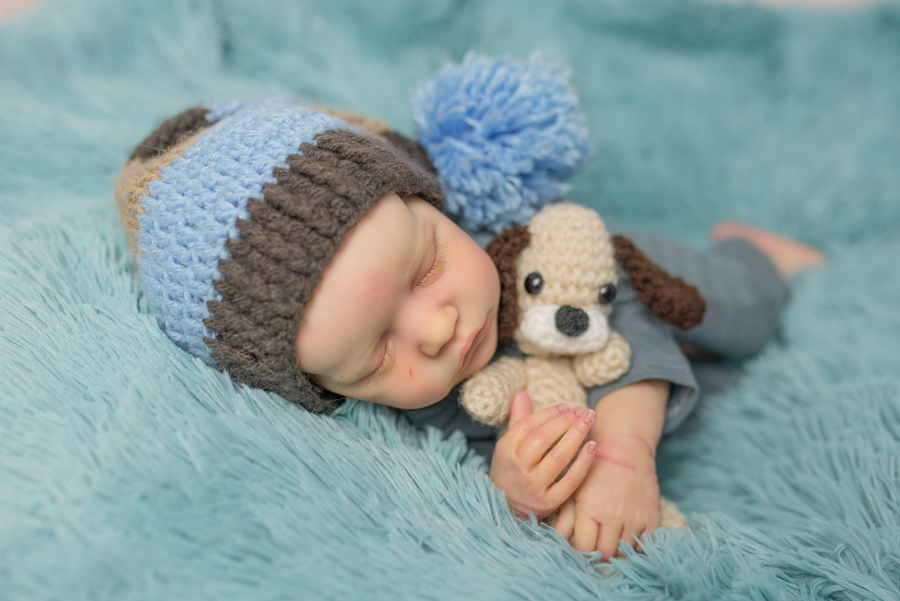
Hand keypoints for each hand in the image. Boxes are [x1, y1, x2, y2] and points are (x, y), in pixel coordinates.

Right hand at [489, 391, 597, 519]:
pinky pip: (570, 481)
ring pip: (558, 457)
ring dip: (576, 435)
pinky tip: (593, 446)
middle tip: (581, 411)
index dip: (548, 414)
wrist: (506, 510)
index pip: (527, 426)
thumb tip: (522, 393)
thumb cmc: (511, 470)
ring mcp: (534, 486)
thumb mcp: (508, 446)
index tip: (566, 406)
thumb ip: (518, 419)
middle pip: (543, 439)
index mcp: (506, 450)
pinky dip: (583, 463)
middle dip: (565, 421)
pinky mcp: (549, 502)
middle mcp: (518, 468)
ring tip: (589, 420)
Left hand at [553, 435, 660, 558]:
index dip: (583, 550)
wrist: (625, 451)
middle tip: (599, 542)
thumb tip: (560, 540)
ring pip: (624, 550)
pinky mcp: (651, 518)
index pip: (585, 547)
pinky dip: (636, 542)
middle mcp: (612, 517)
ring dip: (618, 547)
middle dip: (600, 551)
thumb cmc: (594, 472)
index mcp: (589, 510)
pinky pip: (644, 543)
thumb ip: (565, 517)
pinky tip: (628, 532)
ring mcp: (633, 518)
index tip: (584, 546)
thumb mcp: (574, 491)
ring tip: (613, 535)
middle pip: (605, 552)